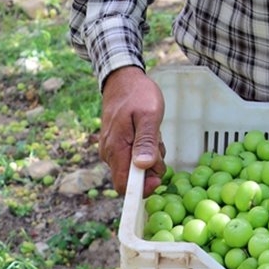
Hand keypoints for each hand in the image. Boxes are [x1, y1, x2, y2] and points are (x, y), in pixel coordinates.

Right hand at [99, 66, 165, 195]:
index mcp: (116, 149)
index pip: (123, 186)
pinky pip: (132, 157)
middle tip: (158, 144)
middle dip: (150, 168)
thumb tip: (143, 167)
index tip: (158, 177)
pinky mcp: (117, 145)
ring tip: (154, 134)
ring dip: (149, 157)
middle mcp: (110, 154)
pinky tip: (149, 134)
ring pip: (134, 168)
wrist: (123, 80)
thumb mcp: (149, 115)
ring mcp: (112, 150)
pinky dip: (144, 150)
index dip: (142, 188)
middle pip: (131, 178)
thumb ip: (146, 141)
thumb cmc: (138, 95)